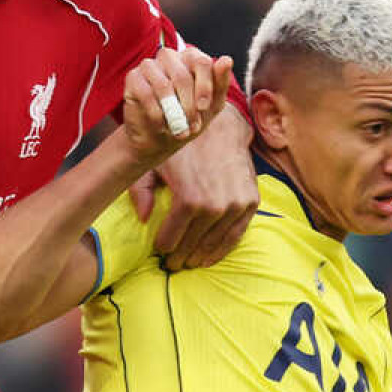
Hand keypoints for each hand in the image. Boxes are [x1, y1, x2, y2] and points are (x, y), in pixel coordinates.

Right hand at [117, 46, 230, 172]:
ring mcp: (149, 66)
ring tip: (179, 130)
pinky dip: (157, 114)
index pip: (201, 62)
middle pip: (182, 76)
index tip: (204, 108)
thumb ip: (220, 83)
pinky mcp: (132, 78)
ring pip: (163, 85)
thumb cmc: (188, 119)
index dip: (204, 86)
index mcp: (190, 58)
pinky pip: (146, 94)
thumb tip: (227, 59)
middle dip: (189, 106)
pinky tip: (161, 126)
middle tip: (192, 127)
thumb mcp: (211, 106)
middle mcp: (169, 57)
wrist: (159, 139)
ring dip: (174, 113)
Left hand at [132, 92, 255, 269]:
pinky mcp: (250, 202)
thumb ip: (141, 189)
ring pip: (214, 243)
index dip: (163, 248)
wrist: (220, 126)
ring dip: (201, 257)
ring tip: (191, 263)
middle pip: (192, 244)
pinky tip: (211, 257)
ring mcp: (235, 206)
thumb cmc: (183, 144)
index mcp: (188, 198)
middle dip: (181, 256)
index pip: (171, 238)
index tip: (159, 251)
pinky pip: (236, 234)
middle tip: (174, 264)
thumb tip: (144, 218)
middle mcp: (214, 206)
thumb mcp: (154, 162)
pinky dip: (223, 249)